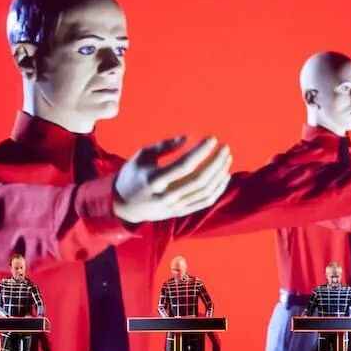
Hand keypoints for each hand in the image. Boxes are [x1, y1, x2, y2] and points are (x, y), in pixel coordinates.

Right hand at [114, 136, 232, 222]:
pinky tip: (225, 175)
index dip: (201, 151)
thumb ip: (164, 146)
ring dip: (219, 174)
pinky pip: (205, 202)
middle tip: (225, 147)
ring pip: (205, 191)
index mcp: (154, 179)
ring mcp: (175, 207)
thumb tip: (188, 138)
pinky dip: (218, 189)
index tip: (212, 139)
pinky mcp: (181, 213)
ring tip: (226, 158)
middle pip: (199, 179)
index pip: (185, 165)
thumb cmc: (133, 175)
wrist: (124, 206)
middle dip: (215, 162)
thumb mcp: (142, 156)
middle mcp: (166, 196)